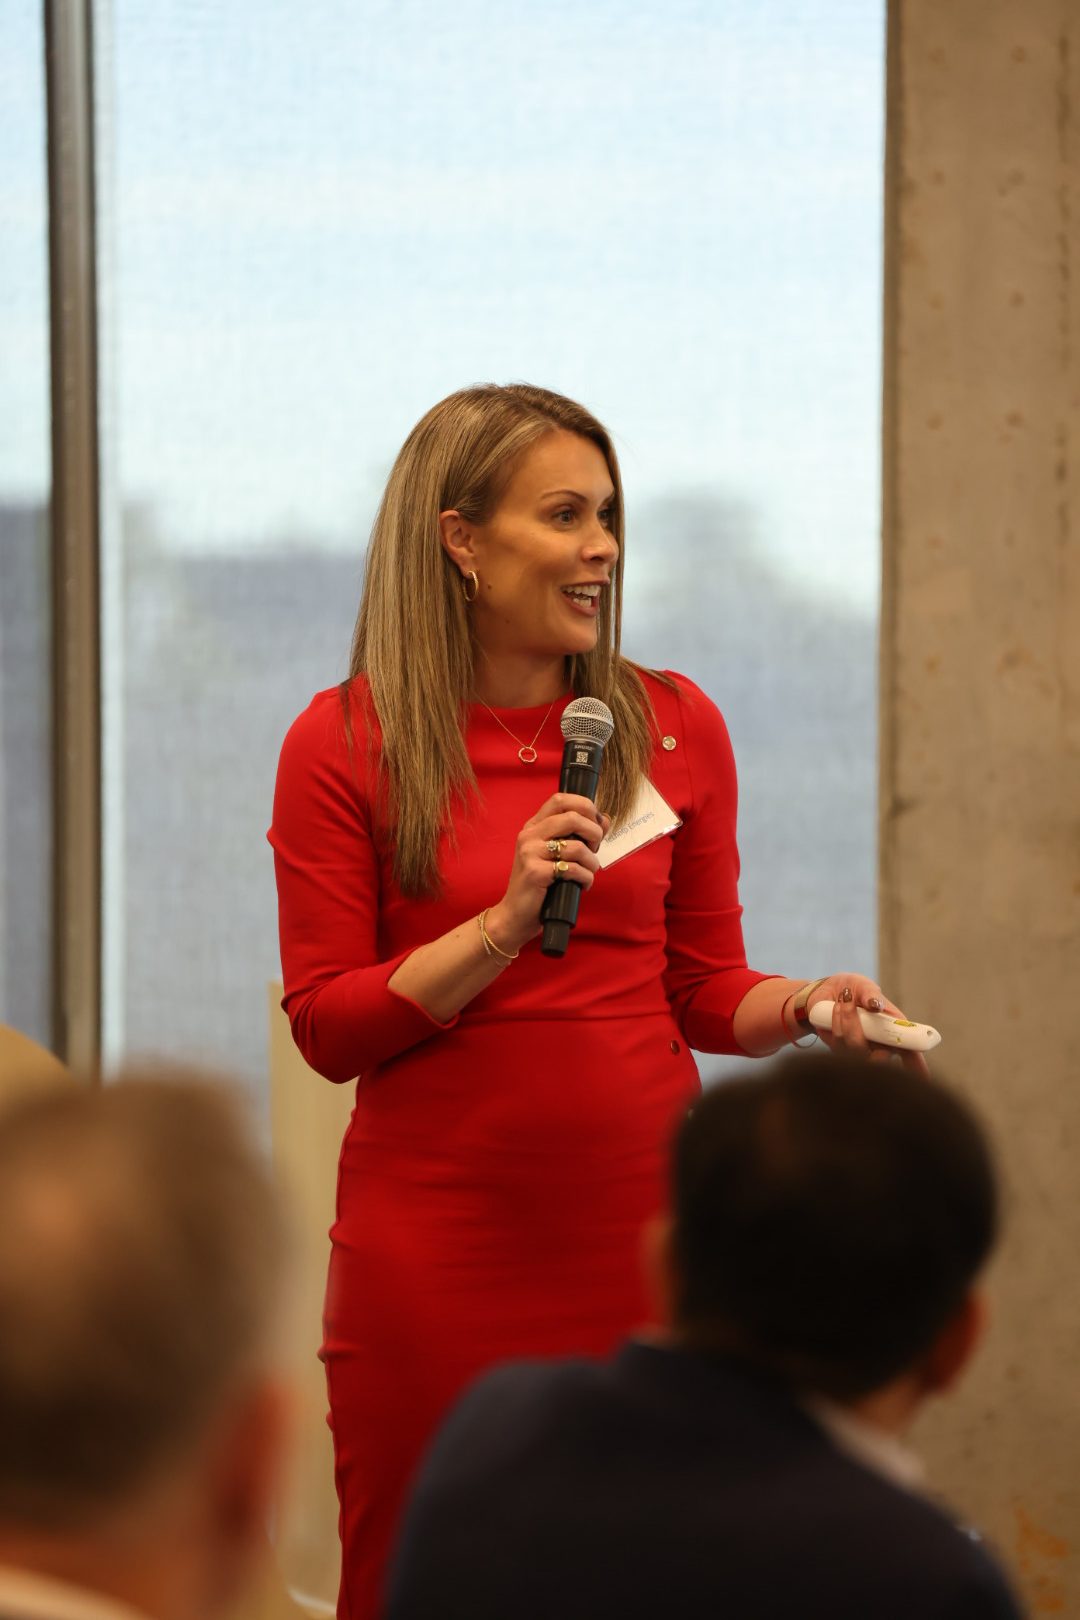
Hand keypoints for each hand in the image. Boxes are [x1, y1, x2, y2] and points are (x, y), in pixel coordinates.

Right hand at [485, 793, 610, 955]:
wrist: (516, 915)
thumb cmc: (540, 885)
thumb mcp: (558, 856)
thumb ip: (579, 836)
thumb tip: (604, 820)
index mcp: (534, 827)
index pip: (560, 799)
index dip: (584, 805)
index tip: (595, 823)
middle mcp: (529, 835)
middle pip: (572, 817)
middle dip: (593, 832)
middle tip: (595, 848)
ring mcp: (529, 852)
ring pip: (576, 846)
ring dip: (592, 862)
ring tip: (589, 873)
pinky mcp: (535, 872)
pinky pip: (573, 869)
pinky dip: (585, 878)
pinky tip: (582, 885)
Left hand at [809, 973, 931, 1077]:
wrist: (825, 992)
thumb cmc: (853, 990)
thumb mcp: (863, 986)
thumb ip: (871, 994)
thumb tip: (876, 1005)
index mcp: (894, 1032)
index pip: (910, 1053)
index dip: (917, 1065)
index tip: (923, 1074)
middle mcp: (879, 1047)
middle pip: (880, 1057)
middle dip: (863, 1028)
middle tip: (850, 1001)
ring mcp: (860, 1053)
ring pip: (855, 1048)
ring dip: (846, 1019)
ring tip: (843, 999)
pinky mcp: (841, 1054)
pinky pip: (838, 1044)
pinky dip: (836, 1023)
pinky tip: (836, 1009)